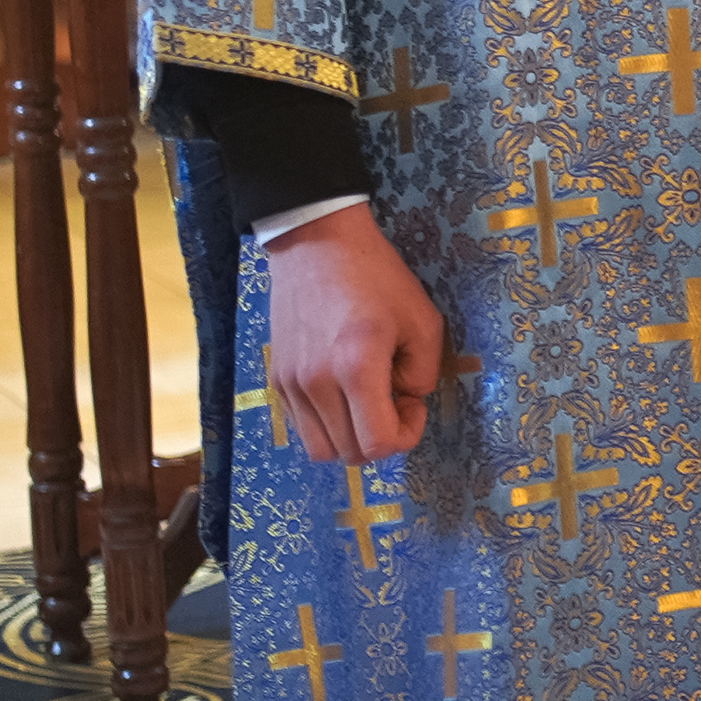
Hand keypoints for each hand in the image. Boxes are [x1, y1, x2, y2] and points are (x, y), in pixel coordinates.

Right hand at [263, 207, 445, 462]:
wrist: (316, 246)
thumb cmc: (377, 278)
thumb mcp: (423, 320)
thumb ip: (424, 373)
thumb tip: (406, 401)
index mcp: (356, 367)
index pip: (378, 444)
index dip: (406, 435)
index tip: (412, 404)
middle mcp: (316, 384)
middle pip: (349, 454)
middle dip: (381, 437)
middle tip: (394, 398)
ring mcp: (290, 385)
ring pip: (321, 449)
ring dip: (352, 436)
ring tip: (367, 397)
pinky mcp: (276, 380)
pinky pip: (302, 427)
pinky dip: (328, 423)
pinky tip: (344, 390)